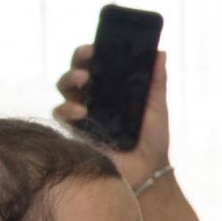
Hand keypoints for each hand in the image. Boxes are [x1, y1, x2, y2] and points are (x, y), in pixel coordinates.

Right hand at [55, 45, 171, 187]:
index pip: (93, 64)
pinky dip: (67, 110)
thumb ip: (156, 80)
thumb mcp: (157, 107)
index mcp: (109, 88)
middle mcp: (92, 99)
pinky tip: (80, 111)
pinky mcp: (75, 134)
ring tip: (83, 83)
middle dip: (76, 65)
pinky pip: (61, 117)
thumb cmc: (153, 139)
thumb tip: (160, 52)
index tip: (93, 48)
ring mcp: (82, 116)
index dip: (88, 53)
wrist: (149, 172)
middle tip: (87, 67)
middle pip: (74, 74)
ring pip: (63, 92)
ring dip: (69, 82)